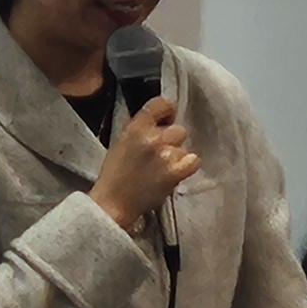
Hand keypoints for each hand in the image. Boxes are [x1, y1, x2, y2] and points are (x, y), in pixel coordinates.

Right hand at [91, 94, 199, 234]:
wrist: (113, 203)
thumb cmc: (114, 175)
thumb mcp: (120, 143)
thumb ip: (140, 129)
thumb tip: (159, 121)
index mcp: (134, 128)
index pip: (161, 104)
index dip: (168, 111)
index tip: (167, 118)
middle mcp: (151, 138)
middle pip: (178, 129)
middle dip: (172, 140)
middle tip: (161, 152)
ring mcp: (165, 155)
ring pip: (184, 146)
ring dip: (177, 156)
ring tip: (163, 168)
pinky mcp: (175, 173)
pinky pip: (193, 160)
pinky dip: (186, 166)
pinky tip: (175, 172)